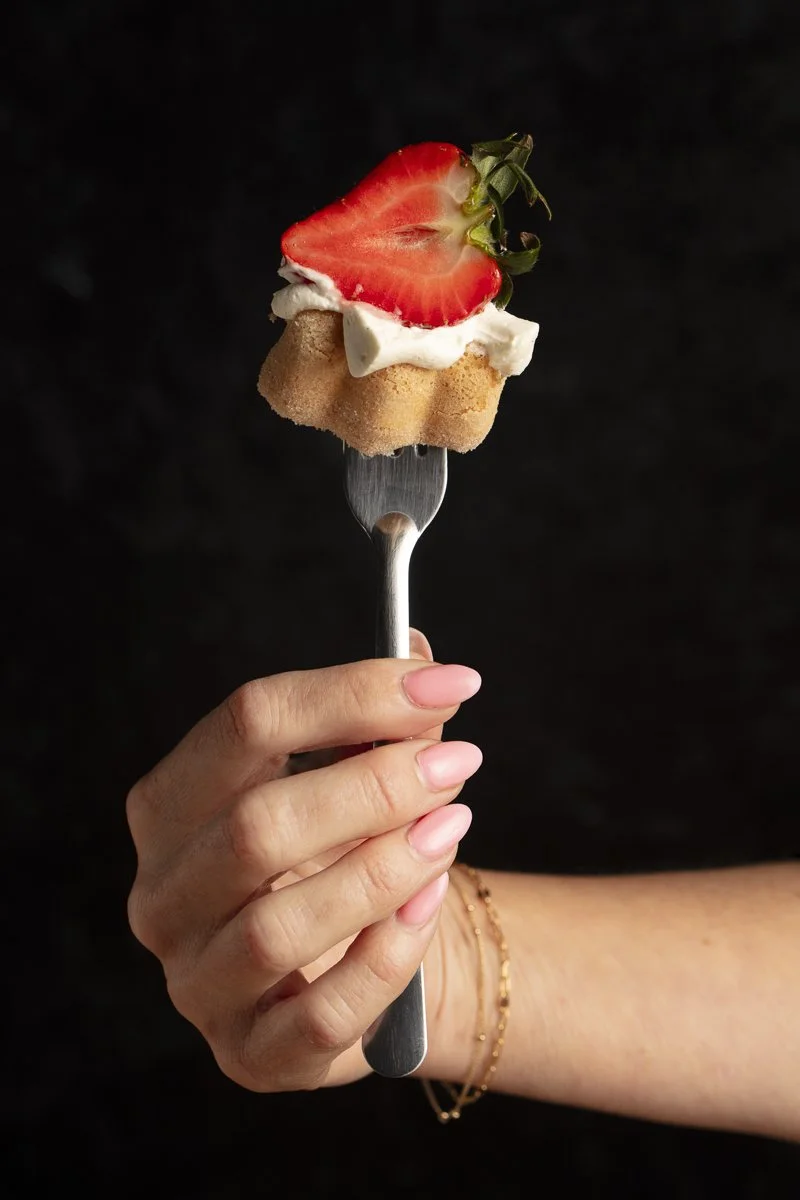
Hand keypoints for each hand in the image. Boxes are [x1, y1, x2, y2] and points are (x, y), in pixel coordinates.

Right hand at [126, 633, 481, 1091]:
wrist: (362, 960)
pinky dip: (387, 956)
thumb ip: (380, 716)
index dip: (352, 693)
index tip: (448, 683)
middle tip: (458, 761)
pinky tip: (429, 905)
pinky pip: (320, 1015)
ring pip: (278, 926)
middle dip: (372, 785)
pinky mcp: (250, 1055)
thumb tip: (423, 657)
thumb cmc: (345, 851)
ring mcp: (197, 982)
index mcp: (170, 804)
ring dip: (384, 868)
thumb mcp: (352, 774)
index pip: (246, 723)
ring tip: (451, 827)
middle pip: (256, 824)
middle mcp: (163, 895)